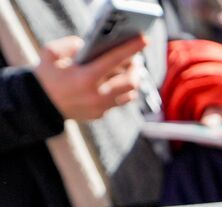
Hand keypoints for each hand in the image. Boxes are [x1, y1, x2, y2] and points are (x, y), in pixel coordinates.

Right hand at [32, 35, 146, 124]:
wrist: (39, 104)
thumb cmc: (46, 76)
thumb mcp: (49, 54)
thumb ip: (68, 45)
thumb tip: (86, 45)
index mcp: (85, 77)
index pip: (115, 60)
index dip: (131, 48)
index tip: (144, 40)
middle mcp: (97, 94)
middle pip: (131, 81)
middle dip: (136, 69)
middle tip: (135, 60)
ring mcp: (100, 107)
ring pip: (130, 94)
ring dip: (132, 81)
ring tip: (129, 71)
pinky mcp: (100, 115)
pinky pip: (119, 102)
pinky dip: (122, 92)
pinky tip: (117, 83)